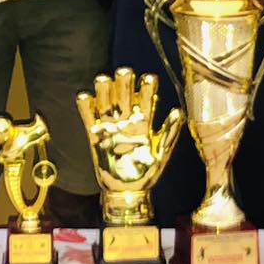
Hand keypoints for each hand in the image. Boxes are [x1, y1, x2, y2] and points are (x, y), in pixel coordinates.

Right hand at [75, 66, 181, 181]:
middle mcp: (127, 122)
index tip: (148, 77)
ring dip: (104, 91)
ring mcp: (111, 128)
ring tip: (103, 79)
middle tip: (124, 71)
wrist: (128, 191)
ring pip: (106, 104)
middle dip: (124, 84)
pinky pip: (89, 119)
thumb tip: (178, 111)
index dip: (146, 88)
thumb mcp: (162, 154)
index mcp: (144, 123)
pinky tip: (84, 96)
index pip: (146, 100)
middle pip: (124, 97)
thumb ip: (169, 133)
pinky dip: (86, 108)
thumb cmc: (147, 173)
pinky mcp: (95, 137)